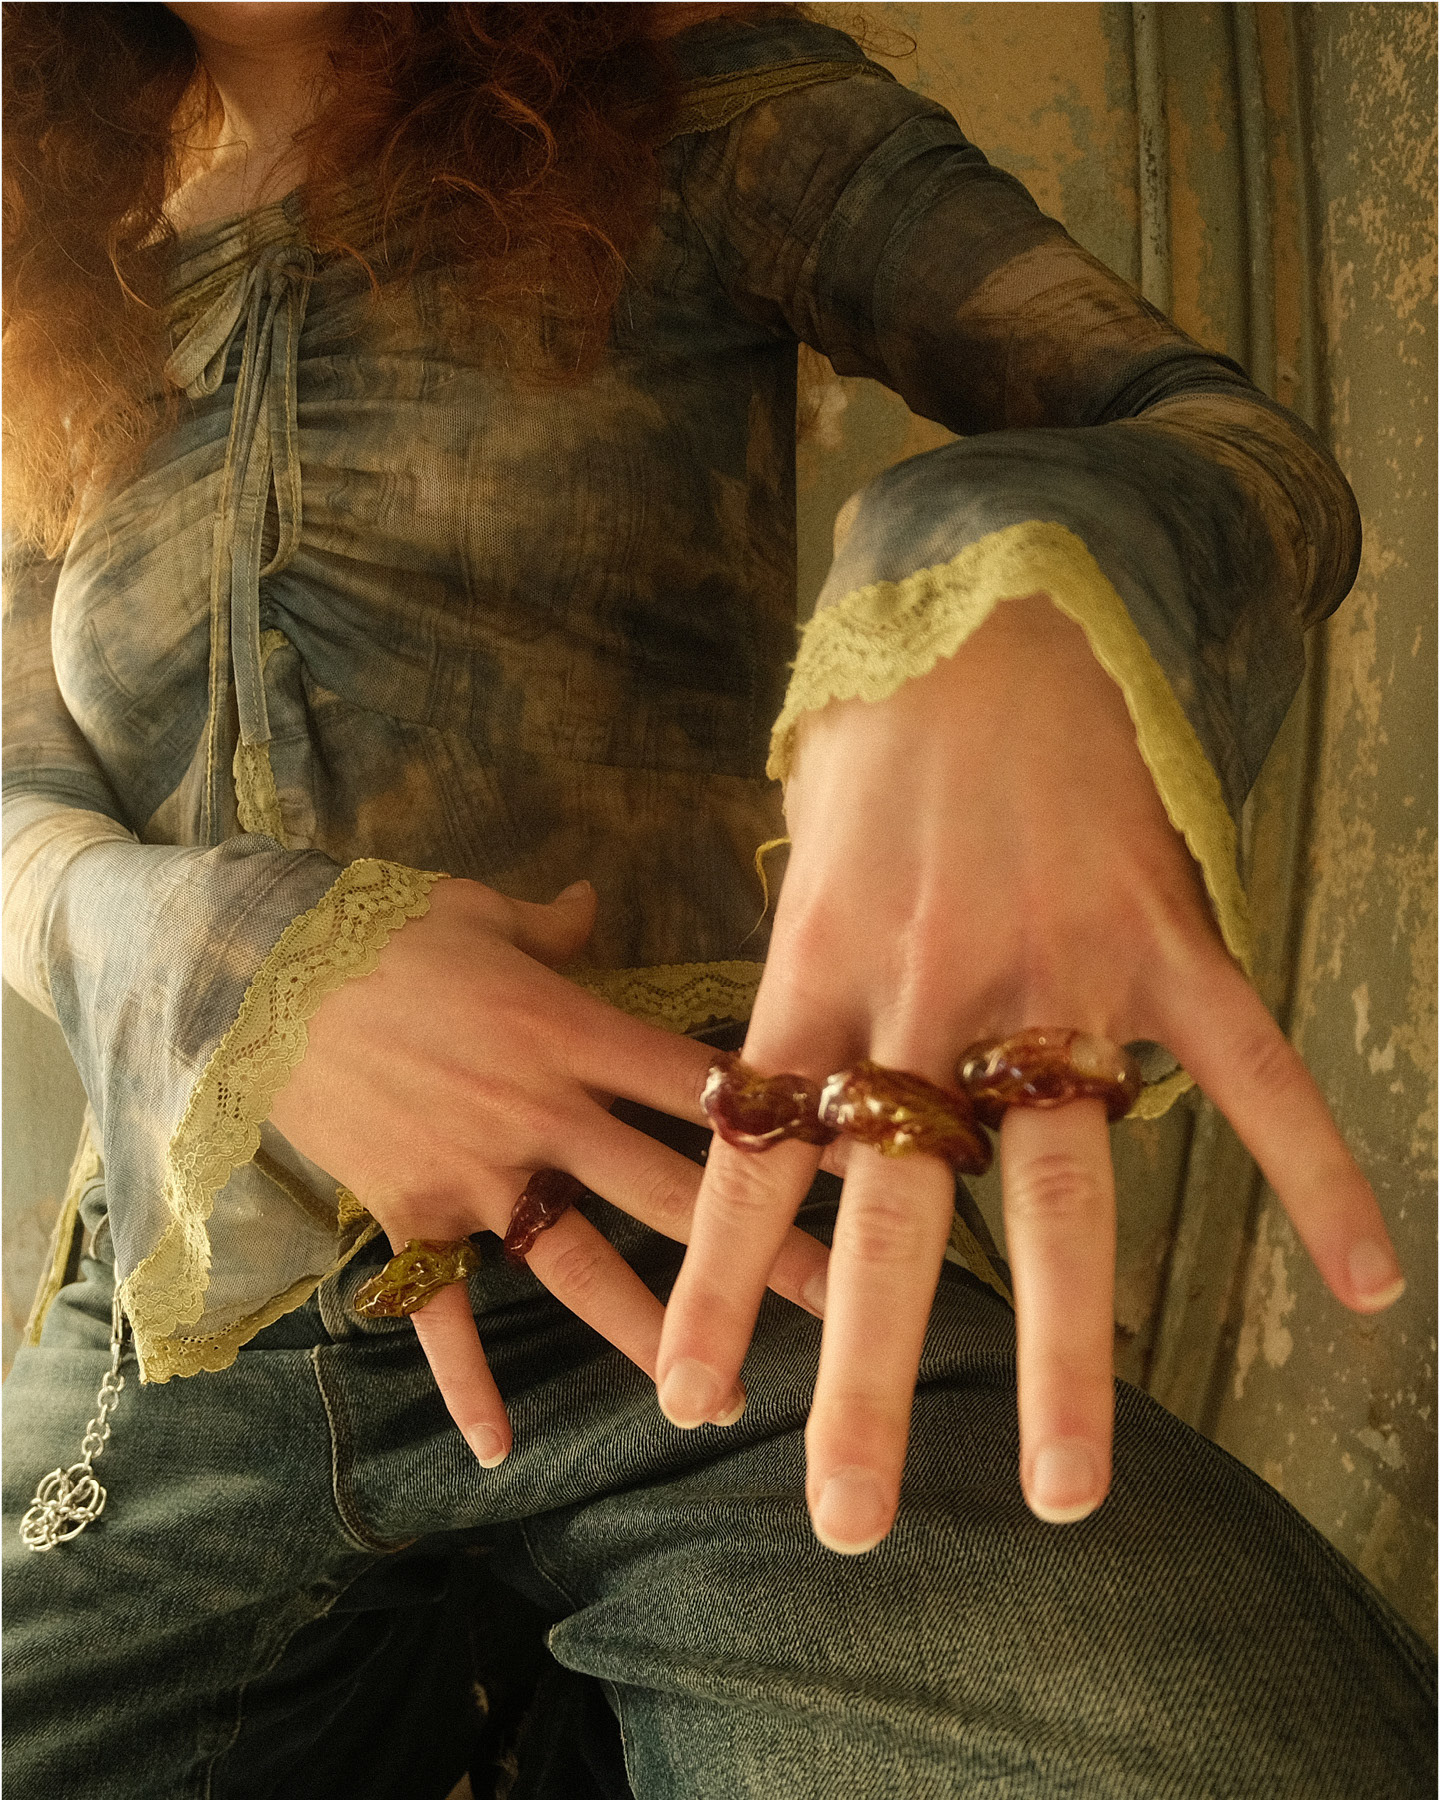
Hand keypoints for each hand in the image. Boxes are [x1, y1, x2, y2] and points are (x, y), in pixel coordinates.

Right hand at [267, 876, 829, 1464]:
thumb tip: (592, 900)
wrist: (253, 974)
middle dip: (761, 1248)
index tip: (854, 1154)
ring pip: (581, 1268)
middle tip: (844, 1304)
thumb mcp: (476, 909)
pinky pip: (444, 1314)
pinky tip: (498, 1450)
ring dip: (649, 1332)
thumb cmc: (375, 929)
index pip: (697, 1083)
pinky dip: (466, 1383)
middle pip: (670, 1192)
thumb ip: (552, 924)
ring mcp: (477, 1177)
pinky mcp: (412, 1218)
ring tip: (711, 1396)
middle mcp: (539, 1113)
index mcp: (568, 1031)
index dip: (779, 1114)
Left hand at [656, 594, 1404, 1550]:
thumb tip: (779, 1091)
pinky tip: (1365, 1283)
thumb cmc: (882, 736)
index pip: (755, 1155)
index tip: (687, 1399)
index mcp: (820, 969)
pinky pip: (1249, 1076)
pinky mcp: (1165, 945)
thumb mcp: (800, 853)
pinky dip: (1312, 1173)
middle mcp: (931, 994)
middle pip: (895, 1215)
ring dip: (1068, 1350)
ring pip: (1065, 1192)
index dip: (716, 1281)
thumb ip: (797, 980)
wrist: (992, 603)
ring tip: (1064, 1493)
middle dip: (868, 1377)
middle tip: (847, 1520)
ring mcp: (1056, 976)